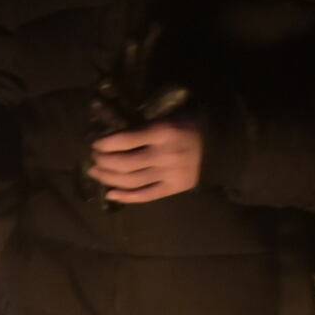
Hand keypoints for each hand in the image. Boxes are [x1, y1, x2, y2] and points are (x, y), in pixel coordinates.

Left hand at [87, 117, 202, 203]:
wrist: (220, 142)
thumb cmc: (188, 124)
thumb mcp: (166, 117)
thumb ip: (142, 127)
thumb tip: (110, 137)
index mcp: (162, 132)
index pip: (124, 140)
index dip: (105, 144)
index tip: (95, 144)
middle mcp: (165, 155)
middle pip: (124, 163)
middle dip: (103, 161)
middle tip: (94, 158)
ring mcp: (169, 174)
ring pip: (130, 181)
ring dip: (108, 178)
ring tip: (96, 173)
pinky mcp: (174, 188)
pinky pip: (146, 196)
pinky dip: (125, 197)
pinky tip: (110, 194)